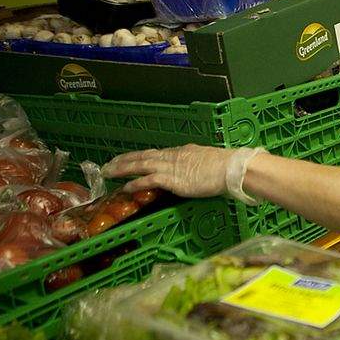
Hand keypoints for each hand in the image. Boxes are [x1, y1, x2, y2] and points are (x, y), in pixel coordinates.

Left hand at [102, 144, 233, 196]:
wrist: (232, 168)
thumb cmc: (225, 166)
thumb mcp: (206, 161)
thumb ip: (195, 164)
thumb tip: (193, 169)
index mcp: (181, 152)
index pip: (153, 153)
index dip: (137, 156)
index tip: (125, 159)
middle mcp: (172, 157)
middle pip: (142, 156)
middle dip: (123, 160)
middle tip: (107, 165)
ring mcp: (172, 168)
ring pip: (141, 165)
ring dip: (122, 169)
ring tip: (108, 172)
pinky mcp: (173, 180)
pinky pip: (149, 181)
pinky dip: (136, 184)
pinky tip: (125, 188)